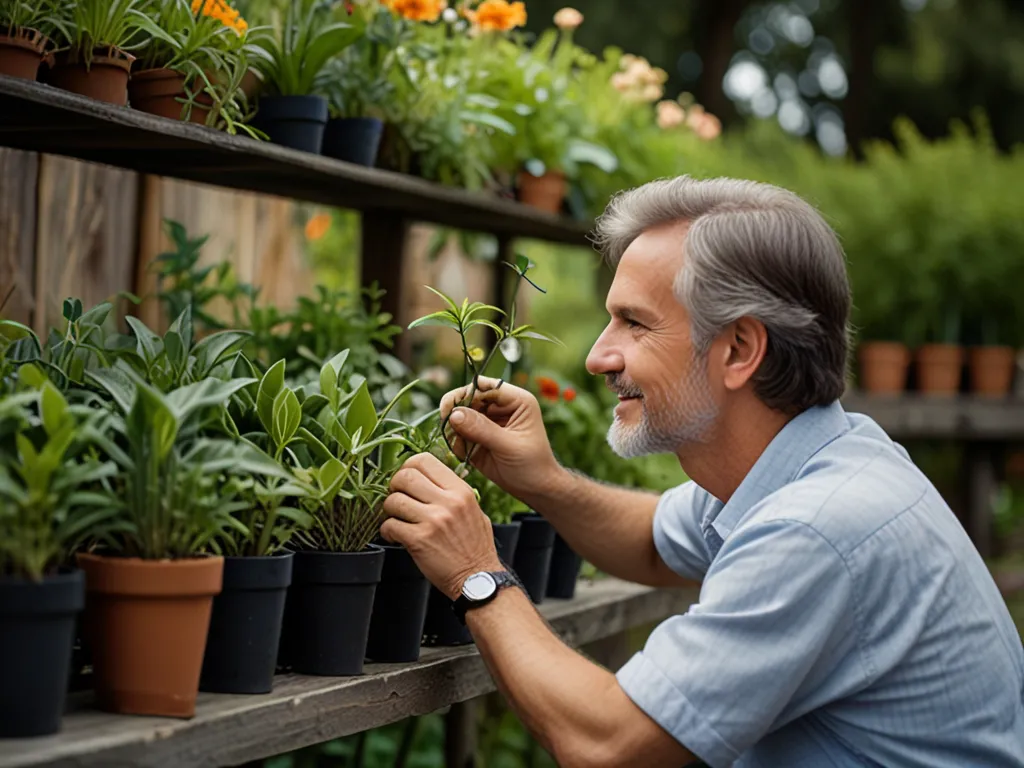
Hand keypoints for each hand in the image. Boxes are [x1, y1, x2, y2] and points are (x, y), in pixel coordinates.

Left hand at [381, 453, 501, 599]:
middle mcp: (447, 502)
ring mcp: (432, 521)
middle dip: (394, 487)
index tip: (407, 480)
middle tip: (397, 498)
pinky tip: (395, 536)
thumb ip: (453, 493)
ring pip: (393, 500)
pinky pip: (389, 525)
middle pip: (405, 476)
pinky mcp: (419, 540)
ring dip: (389, 510)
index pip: (424, 460)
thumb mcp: (474, 510)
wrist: (478, 579)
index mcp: (460, 491)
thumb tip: (428, 480)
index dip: (409, 467)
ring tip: (396, 519)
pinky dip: (387, 531)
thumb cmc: (476, 548)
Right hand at [440, 376, 561, 500]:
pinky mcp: (479, 436)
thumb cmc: (532, 466)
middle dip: (456, 413)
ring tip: (461, 447)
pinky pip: (459, 432)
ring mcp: (488, 422)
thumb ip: (482, 429)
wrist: (536, 489)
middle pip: (469, 398)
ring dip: (455, 429)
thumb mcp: (508, 446)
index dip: (464, 394)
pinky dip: (456, 441)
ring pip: (460, 415)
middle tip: (449, 430)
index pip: (485, 386)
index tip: (448, 409)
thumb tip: (454, 414)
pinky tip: (464, 454)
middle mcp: (501, 407)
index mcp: (516, 400)